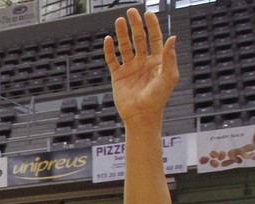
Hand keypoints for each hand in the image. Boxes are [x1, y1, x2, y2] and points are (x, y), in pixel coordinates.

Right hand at [104, 9, 177, 125]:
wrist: (142, 116)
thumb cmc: (158, 98)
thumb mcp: (169, 76)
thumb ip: (170, 57)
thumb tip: (172, 37)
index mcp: (157, 60)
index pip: (155, 38)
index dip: (152, 25)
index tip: (148, 14)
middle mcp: (143, 61)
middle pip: (139, 38)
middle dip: (135, 25)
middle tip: (131, 12)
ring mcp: (130, 68)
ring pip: (125, 47)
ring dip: (122, 33)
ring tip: (119, 21)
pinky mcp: (118, 76)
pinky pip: (112, 60)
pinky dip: (109, 50)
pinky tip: (108, 40)